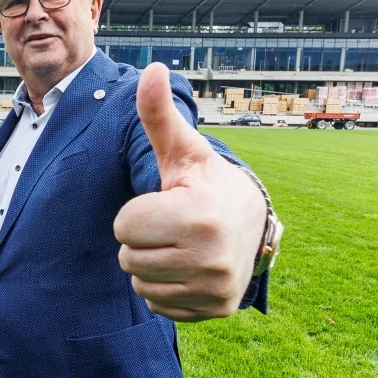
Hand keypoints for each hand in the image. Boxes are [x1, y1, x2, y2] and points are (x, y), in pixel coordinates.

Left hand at [115, 63, 266, 320]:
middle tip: (171, 225)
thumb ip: (159, 115)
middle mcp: (211, 256)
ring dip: (151, 266)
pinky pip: (159, 306)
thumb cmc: (206, 182)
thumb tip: (152, 68)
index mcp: (198, 215)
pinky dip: (166, 289)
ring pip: (141, 285)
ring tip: (179, 245)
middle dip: (141, 240)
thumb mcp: (183, 150)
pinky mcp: (215, 309)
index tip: (165, 202)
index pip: (124, 226)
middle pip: (128, 258)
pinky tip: (187, 267)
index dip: (136, 211)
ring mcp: (215, 287)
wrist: (254, 224)